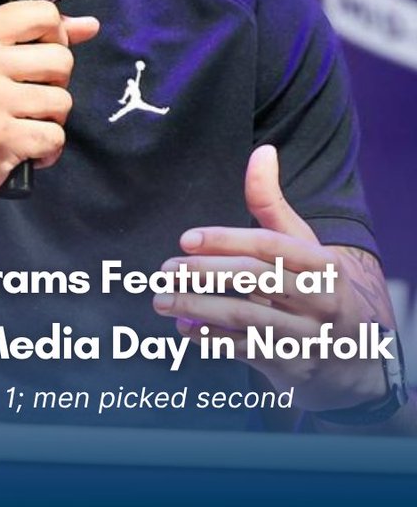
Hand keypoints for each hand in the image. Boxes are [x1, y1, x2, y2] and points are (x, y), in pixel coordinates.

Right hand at [0, 0, 98, 222]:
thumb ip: (28, 38)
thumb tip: (90, 25)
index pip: (43, 14)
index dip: (57, 35)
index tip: (42, 55)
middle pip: (62, 59)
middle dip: (55, 84)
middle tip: (28, 99)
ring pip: (63, 101)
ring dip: (51, 120)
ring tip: (22, 125)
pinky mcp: (0, 138)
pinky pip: (55, 138)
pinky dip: (46, 150)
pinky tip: (22, 150)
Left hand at [153, 144, 390, 411]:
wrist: (355, 354)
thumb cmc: (317, 285)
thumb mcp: (303, 244)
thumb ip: (272, 203)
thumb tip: (262, 151)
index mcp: (322, 264)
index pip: (268, 246)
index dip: (225, 239)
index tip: (185, 238)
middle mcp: (319, 300)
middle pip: (254, 280)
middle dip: (204, 273)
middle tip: (166, 269)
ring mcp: (306, 337)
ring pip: (245, 318)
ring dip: (197, 307)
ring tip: (162, 299)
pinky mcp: (291, 366)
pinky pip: (243, 351)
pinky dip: (209, 339)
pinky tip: (183, 327)